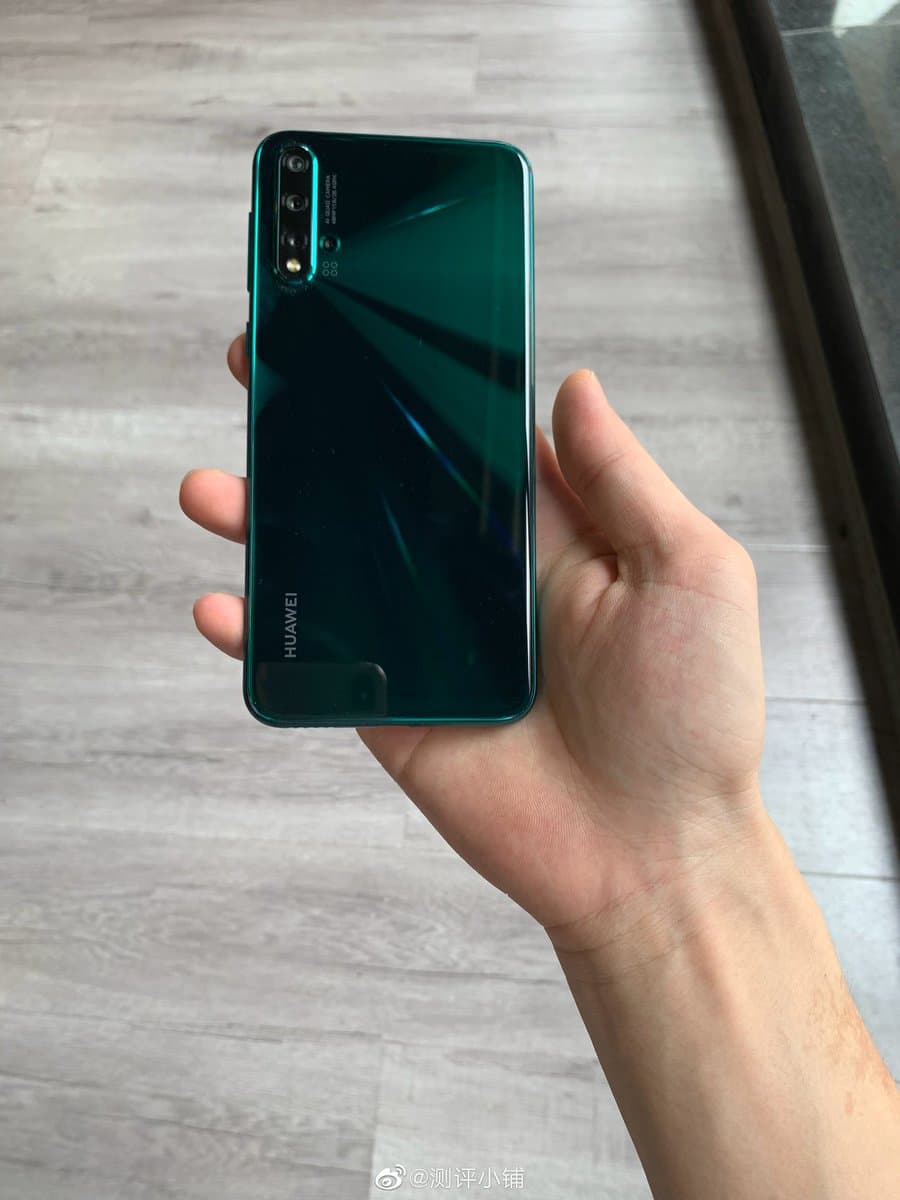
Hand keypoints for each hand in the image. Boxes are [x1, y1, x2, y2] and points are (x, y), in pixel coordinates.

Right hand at [180, 335, 764, 949]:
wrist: (652, 854)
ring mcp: (425, 642)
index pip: (461, 436)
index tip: (356, 326)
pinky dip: (259, 636)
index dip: (408, 381)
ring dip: (264, 523)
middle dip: (313, 432)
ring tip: (212, 488)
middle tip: (258, 374)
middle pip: (376, 488)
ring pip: (328, 566)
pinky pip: (313, 662)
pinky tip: (221, 605)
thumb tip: (574, 382)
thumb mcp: (689, 572)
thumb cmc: (693, 715)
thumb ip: (623, 479)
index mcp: (542, 531)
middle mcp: (474, 576)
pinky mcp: (390, 708)